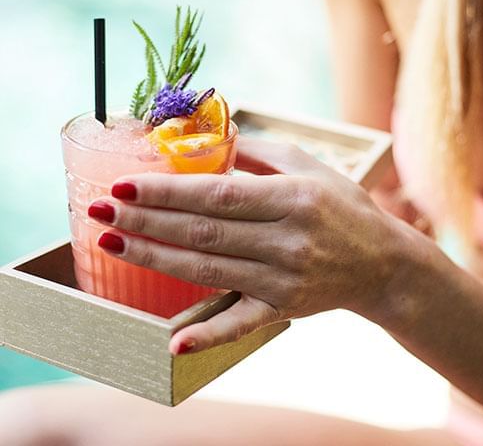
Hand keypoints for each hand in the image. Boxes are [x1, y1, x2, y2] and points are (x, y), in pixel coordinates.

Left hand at [89, 137, 402, 353]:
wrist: (382, 263)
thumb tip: (211, 138)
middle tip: (99, 210)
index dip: (168, 191)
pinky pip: (242, 324)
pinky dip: (208, 335)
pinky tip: (173, 345)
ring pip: (209, 270)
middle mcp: (288, 241)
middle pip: (204, 232)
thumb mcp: (309, 167)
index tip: (124, 184)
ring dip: (155, 258)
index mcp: (294, 199)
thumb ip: (259, 153)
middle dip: (146, 221)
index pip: (218, 195)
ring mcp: (285, 280)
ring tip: (112, 243)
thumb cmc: (342, 206)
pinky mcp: (284, 310)